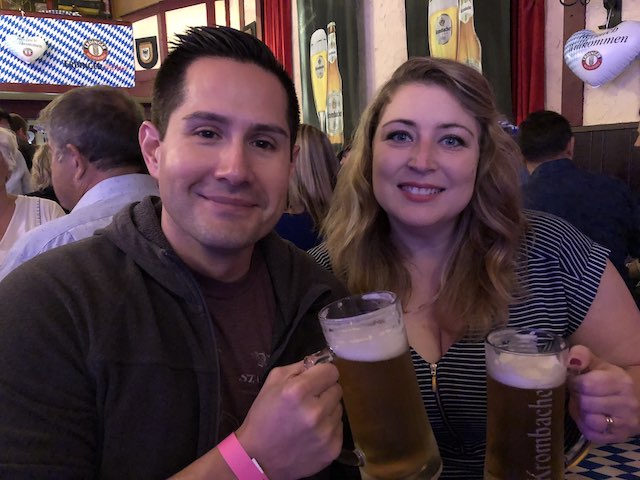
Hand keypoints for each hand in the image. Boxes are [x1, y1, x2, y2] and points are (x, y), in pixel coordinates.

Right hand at [235, 360, 342, 479]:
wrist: (258, 458)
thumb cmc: (263, 416)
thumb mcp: (273, 382)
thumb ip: (298, 367)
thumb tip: (320, 361)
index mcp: (299, 390)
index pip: (332, 371)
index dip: (322, 373)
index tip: (315, 379)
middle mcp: (316, 411)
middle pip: (337, 389)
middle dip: (325, 391)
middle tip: (309, 400)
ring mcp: (326, 432)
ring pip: (339, 408)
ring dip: (327, 409)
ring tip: (308, 418)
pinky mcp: (332, 449)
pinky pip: (339, 428)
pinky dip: (328, 427)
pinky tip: (312, 433)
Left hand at [567, 345, 639, 442]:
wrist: (631, 400)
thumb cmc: (607, 379)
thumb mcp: (596, 363)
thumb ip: (581, 356)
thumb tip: (572, 361)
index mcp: (622, 382)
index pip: (588, 384)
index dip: (574, 382)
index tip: (573, 381)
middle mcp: (628, 404)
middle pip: (586, 403)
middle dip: (576, 396)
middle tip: (576, 393)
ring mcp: (625, 423)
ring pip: (590, 421)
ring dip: (580, 412)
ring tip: (581, 404)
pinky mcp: (617, 437)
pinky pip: (591, 434)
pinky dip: (583, 425)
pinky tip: (586, 416)